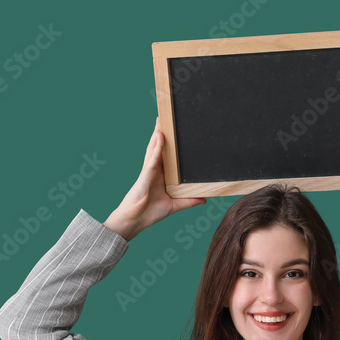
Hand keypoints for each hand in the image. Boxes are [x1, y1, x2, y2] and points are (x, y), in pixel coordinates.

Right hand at [104, 117, 205, 240]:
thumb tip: (204, 199)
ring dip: (158, 134)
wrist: (135, 221)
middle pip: (158, 148)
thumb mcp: (175, 205)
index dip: (168, 143)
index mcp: (159, 175)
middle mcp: (154, 170)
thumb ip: (189, 201)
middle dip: (161, 133)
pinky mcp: (145, 175)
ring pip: (154, 148)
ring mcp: (148, 171)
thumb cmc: (149, 213)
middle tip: (166, 118)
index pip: (165, 155)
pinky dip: (157, 148)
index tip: (174, 131)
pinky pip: (153, 158)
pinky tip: (161, 137)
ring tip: (162, 120)